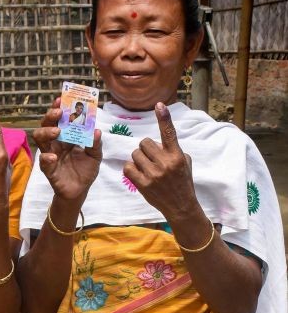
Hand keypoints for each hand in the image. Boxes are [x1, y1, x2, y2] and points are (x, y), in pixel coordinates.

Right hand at [33, 97, 101, 200]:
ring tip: (57, 131)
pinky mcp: (48, 169)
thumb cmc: (85, 170)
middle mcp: (56, 143)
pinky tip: (53, 157)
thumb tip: (97, 130)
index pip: (60, 119)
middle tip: (59, 112)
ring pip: (40, 139)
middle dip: (50, 116)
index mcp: (66, 137)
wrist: (80, 191)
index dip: (59, 109)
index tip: (61, 99)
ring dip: (46, 132)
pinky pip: (43, 162)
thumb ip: (95, 144)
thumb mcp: (95, 156)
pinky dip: (46, 158)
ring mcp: (50, 155)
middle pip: (46, 125)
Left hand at [123, 102, 197, 220]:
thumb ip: (173, 150)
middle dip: (145, 148)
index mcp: (177, 156)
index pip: (170, 133)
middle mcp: (165, 163)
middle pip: (144, 143)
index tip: (159, 105)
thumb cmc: (182, 182)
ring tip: (146, 167)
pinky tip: (138, 173)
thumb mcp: (185, 163)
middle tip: (150, 158)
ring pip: (135, 154)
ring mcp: (153, 174)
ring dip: (138, 158)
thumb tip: (159, 142)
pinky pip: (128, 167)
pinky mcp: (143, 184)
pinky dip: (131, 168)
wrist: (181, 206)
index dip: (164, 118)